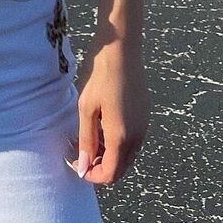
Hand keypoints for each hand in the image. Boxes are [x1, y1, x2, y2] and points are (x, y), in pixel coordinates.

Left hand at [65, 37, 149, 184]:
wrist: (122, 48)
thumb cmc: (100, 75)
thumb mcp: (86, 107)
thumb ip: (86, 139)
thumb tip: (84, 166)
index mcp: (122, 137)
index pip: (111, 174)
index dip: (92, 175)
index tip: (76, 162)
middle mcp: (138, 136)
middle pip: (121, 168)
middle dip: (101, 167)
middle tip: (80, 152)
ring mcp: (144, 124)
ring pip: (128, 154)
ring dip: (110, 155)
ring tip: (89, 136)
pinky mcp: (145, 114)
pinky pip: (133, 139)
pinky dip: (118, 142)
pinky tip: (103, 124)